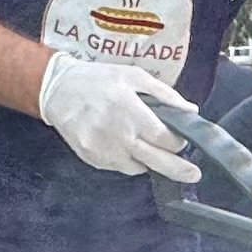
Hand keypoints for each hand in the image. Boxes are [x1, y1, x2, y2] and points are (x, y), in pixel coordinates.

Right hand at [37, 52, 200, 182]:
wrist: (57, 90)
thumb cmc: (98, 79)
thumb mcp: (133, 76)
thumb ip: (164, 94)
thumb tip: (190, 110)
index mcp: (131, 112)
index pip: (164, 139)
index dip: (178, 142)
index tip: (182, 140)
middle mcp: (119, 137)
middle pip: (157, 161)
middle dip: (179, 170)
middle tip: (194, 175)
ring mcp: (104, 152)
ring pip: (138, 168)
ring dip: (148, 160)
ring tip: (146, 146)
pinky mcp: (93, 160)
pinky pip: (119, 166)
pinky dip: (127, 159)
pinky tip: (124, 143)